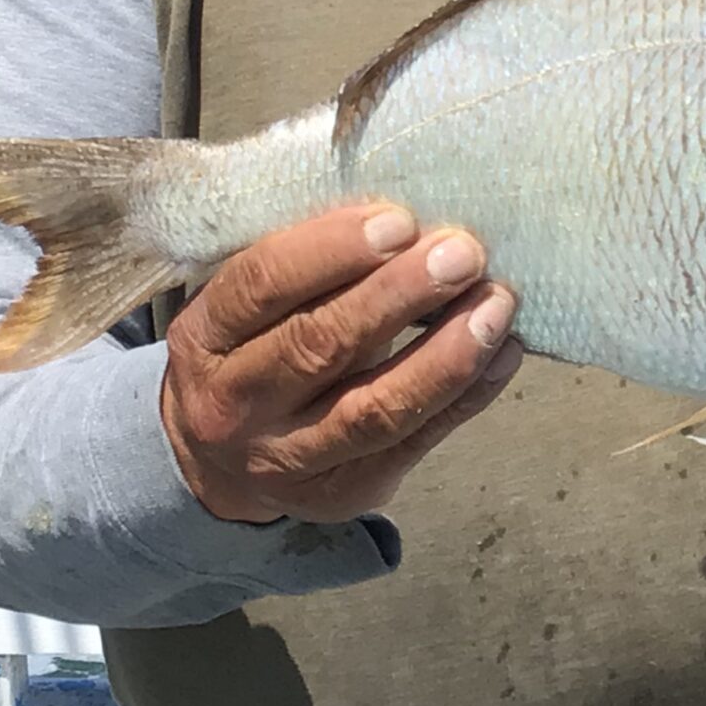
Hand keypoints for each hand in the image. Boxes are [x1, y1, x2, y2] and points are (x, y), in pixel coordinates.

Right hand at [158, 204, 523, 525]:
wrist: (216, 460)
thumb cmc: (251, 346)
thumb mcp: (245, 303)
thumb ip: (302, 263)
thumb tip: (404, 213)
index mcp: (203, 338)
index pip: (261, 286)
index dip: (330, 251)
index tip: (399, 220)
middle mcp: (234, 405)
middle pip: (320, 346)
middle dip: (398, 296)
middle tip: (462, 253)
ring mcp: (287, 458)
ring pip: (374, 410)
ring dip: (446, 354)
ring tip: (497, 303)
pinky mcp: (342, 492)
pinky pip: (413, 443)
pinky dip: (466, 396)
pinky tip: (502, 353)